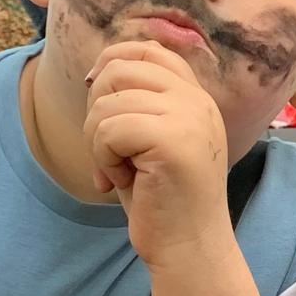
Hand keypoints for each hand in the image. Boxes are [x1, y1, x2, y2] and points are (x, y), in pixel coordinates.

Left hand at [81, 41, 231, 265]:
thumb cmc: (163, 198)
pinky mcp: (174, 141)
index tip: (101, 102)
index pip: (148, 50)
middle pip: (119, 70)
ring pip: (107, 103)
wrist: (189, 245)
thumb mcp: (151, 138)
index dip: (112, 64)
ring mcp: (190, 118)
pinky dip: (103, 159)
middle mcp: (199, 102)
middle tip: (111, 149)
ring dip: (98, 142)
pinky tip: (123, 180)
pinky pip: (109, 129)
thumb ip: (138, 100)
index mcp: (197, 98)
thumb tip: (96, 71)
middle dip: (97, 109)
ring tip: (120, 170)